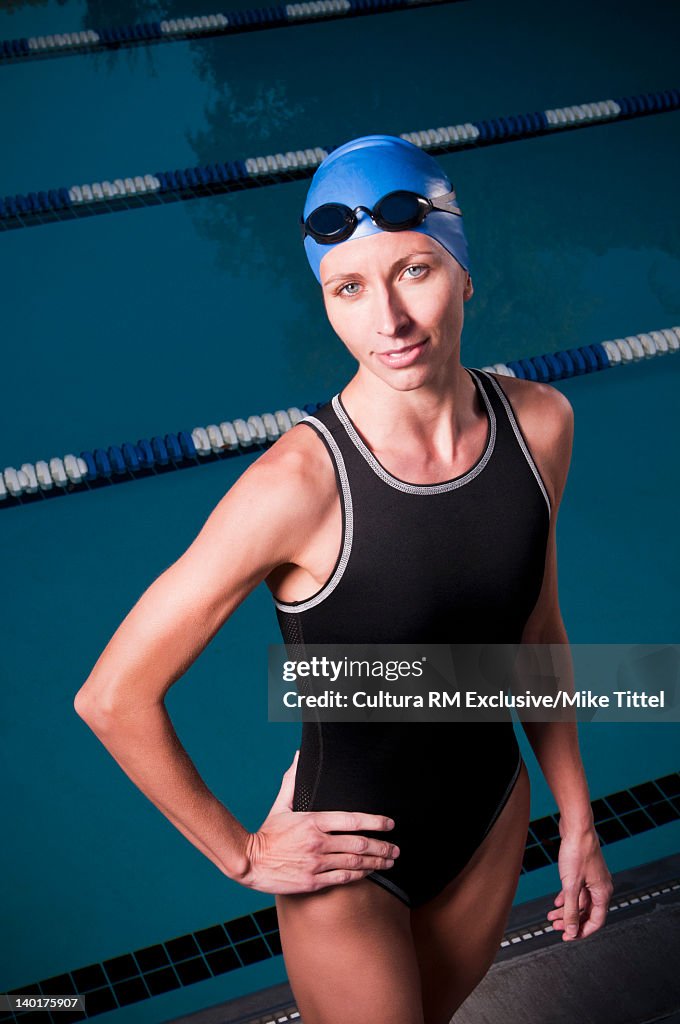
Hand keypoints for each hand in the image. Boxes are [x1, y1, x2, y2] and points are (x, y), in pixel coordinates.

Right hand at [241, 750, 399, 895]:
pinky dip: (360, 875)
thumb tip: (299, 754)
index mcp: (313, 821)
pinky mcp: (313, 881)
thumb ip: (293, 780)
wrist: (250, 862)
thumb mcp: (281, 805)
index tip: (390, 824)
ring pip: (355, 863)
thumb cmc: (268, 832)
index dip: (375, 822)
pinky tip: (369, 873)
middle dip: (382, 847)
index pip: (353, 820)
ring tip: (389, 862)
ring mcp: (316, 863)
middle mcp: (318, 842)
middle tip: (396, 850)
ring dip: (376, 862)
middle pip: (359, 844)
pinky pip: (343, 878)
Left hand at [547, 826, 613, 940]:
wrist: (576, 827)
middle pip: (587, 912)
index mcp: (602, 893)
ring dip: (567, 910)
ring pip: (580, 901)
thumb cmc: (577, 852)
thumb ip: (572, 911)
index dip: (582, 932)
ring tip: (551, 916)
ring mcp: (593, 879)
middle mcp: (600, 887)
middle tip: (556, 927)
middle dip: (571, 921)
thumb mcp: (571, 886)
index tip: (568, 937)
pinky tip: (557, 902)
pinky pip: (577, 890)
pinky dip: (567, 898)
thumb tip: (571, 931)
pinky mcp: (584, 871)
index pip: (596, 921)